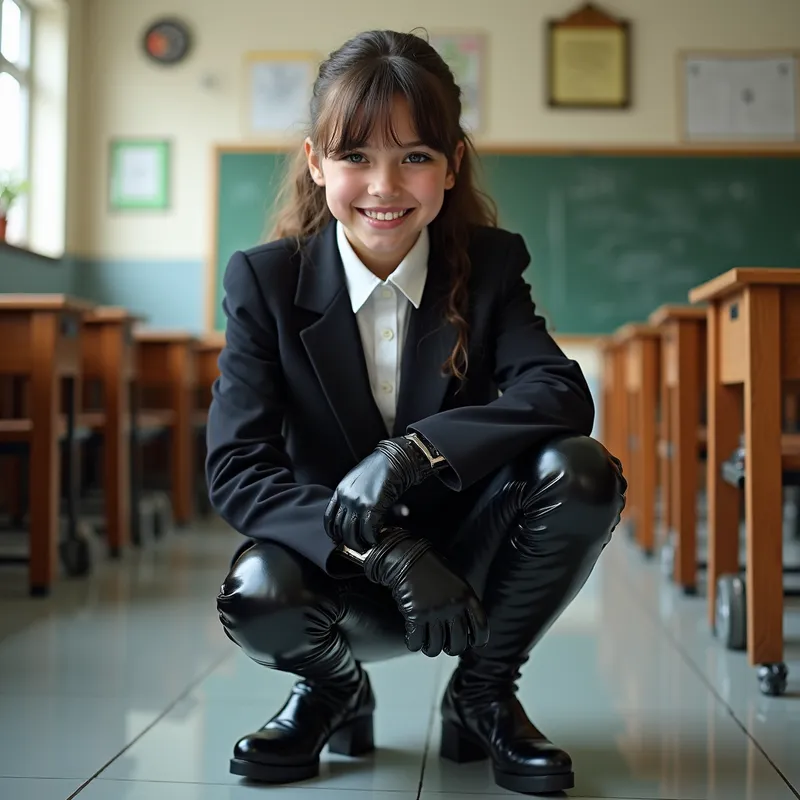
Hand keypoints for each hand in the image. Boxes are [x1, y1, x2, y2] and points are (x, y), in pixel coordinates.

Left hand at [325, 436, 437, 551]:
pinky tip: (375, 540)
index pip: (329, 517)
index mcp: (340, 490)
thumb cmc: (380, 468)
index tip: (337, 539)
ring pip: (351, 533)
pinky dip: (371, 538)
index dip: (332, 532)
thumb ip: (354, 496)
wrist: (394, 460)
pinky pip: (368, 530)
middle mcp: (346, 498)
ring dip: (359, 543)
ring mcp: (357, 503)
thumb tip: (358, 515)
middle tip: (355, 546)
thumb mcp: (359, 480)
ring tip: (365, 546)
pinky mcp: (371, 507)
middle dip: (347, 541)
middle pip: (340, 528)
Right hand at [363, 528, 489, 656]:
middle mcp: (454, 607)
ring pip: (436, 647)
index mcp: (467, 597)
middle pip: (457, 642)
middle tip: (445, 645)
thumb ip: (464, 604)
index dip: (477, 640)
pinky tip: (413, 640)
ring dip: (431, 649)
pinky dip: (414, 644)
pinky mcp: (416, 615)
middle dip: (451, 648)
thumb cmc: (432, 569)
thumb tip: (468, 628)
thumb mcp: (457, 583)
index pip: (480, 628)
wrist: (408, 558)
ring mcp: (435, 612)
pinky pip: (416, 641)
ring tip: (427, 645)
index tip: (472, 643)